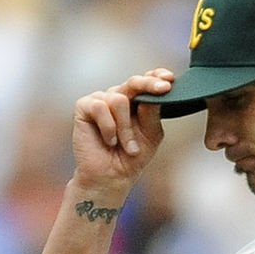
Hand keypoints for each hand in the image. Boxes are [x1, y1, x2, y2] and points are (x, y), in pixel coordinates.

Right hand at [71, 68, 173, 191]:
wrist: (111, 177)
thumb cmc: (132, 157)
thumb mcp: (151, 135)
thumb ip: (152, 114)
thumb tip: (152, 93)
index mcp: (136, 101)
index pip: (146, 81)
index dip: (156, 76)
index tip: (169, 79)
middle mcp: (118, 96)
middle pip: (134, 82)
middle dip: (149, 85)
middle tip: (164, 88)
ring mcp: (101, 99)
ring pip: (119, 100)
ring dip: (125, 128)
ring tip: (126, 146)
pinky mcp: (84, 106)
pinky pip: (100, 107)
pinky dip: (109, 128)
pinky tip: (109, 141)